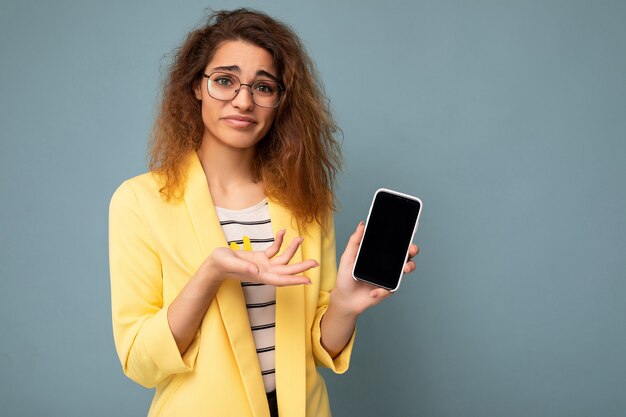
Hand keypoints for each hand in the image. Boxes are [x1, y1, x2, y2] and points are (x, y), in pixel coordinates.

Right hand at [203, 230, 317, 285]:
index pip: (280, 280)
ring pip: (282, 259)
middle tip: (316, 263)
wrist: (215, 263)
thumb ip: (244, 266)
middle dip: (301, 267)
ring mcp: (263, 265)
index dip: (294, 280)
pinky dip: (279, 242)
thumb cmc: (220, 264)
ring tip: (300, 239)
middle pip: (286, 271)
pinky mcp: (260, 258)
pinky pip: (273, 250)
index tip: (308, 280)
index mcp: (259, 276)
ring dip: (292, 250)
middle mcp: (264, 272)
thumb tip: (257, 270)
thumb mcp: (230, 263)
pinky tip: (282, 232)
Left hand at [332, 222, 419, 315]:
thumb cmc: (346, 276)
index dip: (402, 238)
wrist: (345, 298)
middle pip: (405, 254)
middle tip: (411, 249)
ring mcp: (389, 276)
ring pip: (406, 269)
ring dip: (409, 267)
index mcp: (379, 254)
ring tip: (404, 269)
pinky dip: (382, 290)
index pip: (394, 244)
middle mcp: (387, 264)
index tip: (407, 232)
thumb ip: (355, 241)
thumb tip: (362, 225)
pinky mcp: (388, 289)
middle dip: (412, 250)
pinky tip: (373, 291)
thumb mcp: (348, 256)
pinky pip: (391, 288)